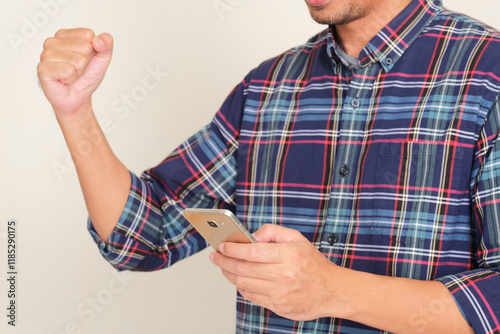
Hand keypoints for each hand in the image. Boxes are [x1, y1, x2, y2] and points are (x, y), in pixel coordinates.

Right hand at [37, 28, 112, 114]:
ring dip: (78, 72)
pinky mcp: (43, 69)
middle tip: (77, 69)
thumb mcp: (102, 58)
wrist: (78, 97)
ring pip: (77, 60)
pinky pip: (68, 71)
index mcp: (65, 34)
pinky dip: (71, 79)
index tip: (85, 59)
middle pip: (85, 47)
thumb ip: (106, 43)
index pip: (88, 35)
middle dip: (85, 62)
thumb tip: (98, 40)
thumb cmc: (86, 77)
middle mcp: (52, 41)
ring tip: (71, 75)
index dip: (92, 51)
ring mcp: (45, 55)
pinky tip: (65, 80)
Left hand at [210, 224, 339, 320]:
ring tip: (225, 266)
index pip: (251, 251)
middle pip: (243, 269)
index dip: (232, 248)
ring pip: (244, 284)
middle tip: (216, 256)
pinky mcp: (278, 306)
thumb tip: (251, 236)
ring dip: (229, 274)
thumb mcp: (297, 238)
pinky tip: (239, 279)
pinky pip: (252, 297)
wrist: (332, 290)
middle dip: (224, 261)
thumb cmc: (314, 264)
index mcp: (288, 255)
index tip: (222, 246)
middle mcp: (283, 275)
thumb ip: (273, 232)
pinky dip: (242, 287)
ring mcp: (280, 293)